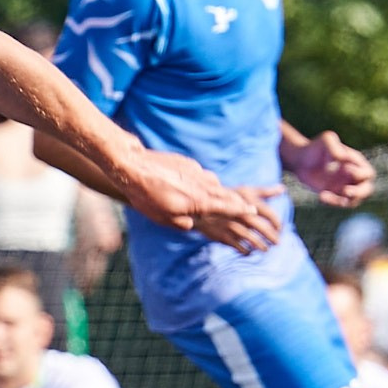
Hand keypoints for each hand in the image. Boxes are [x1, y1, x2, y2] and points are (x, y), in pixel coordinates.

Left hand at [118, 148, 270, 231]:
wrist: (134, 166)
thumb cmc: (147, 197)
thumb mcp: (165, 219)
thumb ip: (183, 223)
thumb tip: (192, 223)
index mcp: (200, 201)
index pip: (228, 207)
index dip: (241, 210)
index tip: (253, 210)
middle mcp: (203, 184)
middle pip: (225, 194)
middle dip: (234, 201)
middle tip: (245, 205)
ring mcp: (196, 171)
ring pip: (212, 184)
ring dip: (214, 192)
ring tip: (212, 198)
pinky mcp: (187, 163)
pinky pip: (199, 176)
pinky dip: (197, 182)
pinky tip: (185, 186)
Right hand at [193, 185, 283, 254]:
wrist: (203, 203)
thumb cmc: (230, 196)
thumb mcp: (246, 191)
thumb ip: (266, 192)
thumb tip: (283, 189)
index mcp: (249, 204)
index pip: (270, 215)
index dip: (277, 224)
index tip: (281, 229)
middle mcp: (242, 215)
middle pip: (263, 229)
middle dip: (272, 237)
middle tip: (278, 243)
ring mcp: (233, 227)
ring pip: (252, 240)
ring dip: (261, 246)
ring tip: (265, 249)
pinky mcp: (223, 236)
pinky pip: (238, 247)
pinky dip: (246, 250)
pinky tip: (249, 251)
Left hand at [288, 131, 374, 207]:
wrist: (302, 160)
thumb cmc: (316, 147)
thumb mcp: (326, 140)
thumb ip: (335, 146)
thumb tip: (342, 159)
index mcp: (357, 163)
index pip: (367, 173)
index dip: (359, 174)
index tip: (345, 169)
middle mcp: (354, 177)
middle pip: (367, 189)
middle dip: (359, 193)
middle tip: (346, 191)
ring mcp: (346, 187)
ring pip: (354, 200)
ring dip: (344, 200)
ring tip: (329, 196)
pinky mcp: (336, 195)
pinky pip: (339, 203)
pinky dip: (332, 201)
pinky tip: (321, 195)